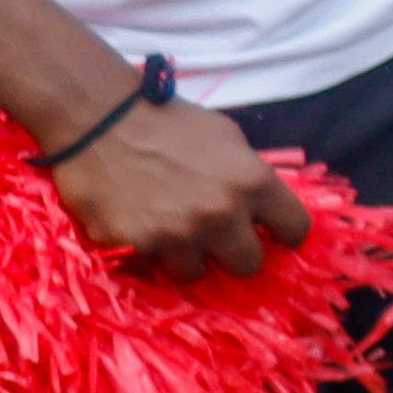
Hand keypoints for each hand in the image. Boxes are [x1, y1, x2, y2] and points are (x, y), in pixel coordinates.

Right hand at [45, 94, 310, 283]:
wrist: (97, 118)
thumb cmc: (167, 121)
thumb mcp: (227, 138)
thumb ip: (249, 176)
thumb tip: (263, 207)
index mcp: (252, 183)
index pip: (295, 229)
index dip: (285, 233)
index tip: (273, 235)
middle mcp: (219, 216)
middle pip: (248, 265)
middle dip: (235, 253)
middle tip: (218, 239)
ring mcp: (175, 236)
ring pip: (195, 273)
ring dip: (187, 256)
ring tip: (170, 230)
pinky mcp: (132, 247)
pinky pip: (149, 266)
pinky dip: (146, 252)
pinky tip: (137, 225)